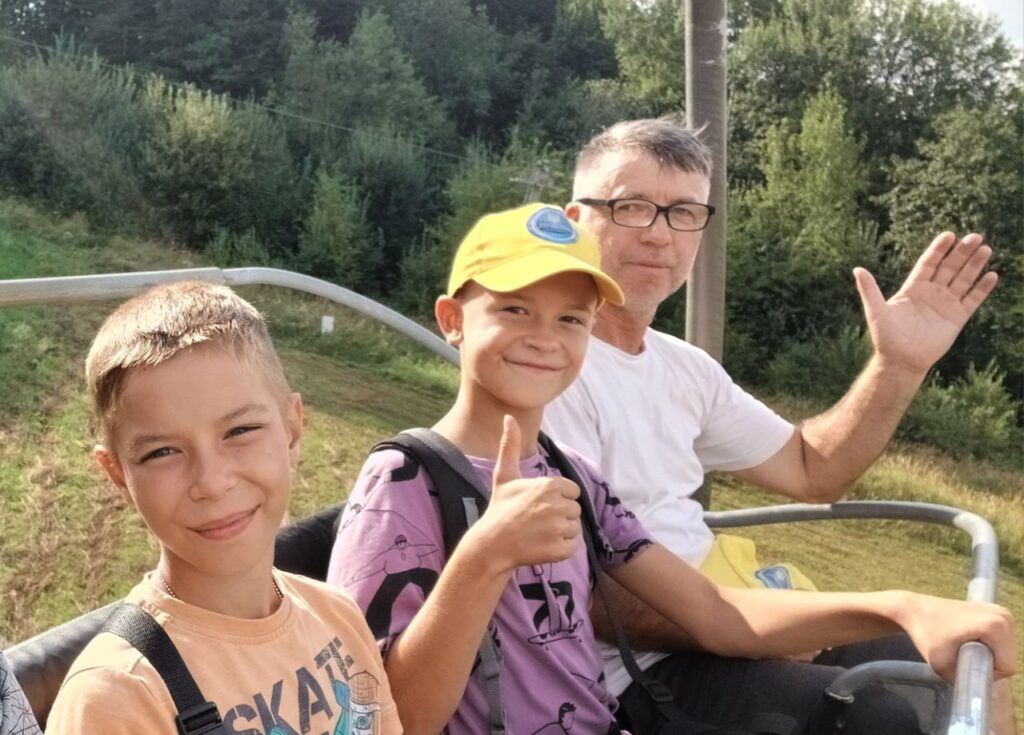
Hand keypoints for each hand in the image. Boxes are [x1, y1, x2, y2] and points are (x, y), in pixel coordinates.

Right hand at [468, 415, 581, 571]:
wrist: (491, 545)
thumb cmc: (500, 508)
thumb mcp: (505, 475)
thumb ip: (510, 445)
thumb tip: (509, 417)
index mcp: (549, 485)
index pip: (571, 491)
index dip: (557, 498)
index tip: (538, 505)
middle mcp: (556, 505)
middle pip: (574, 509)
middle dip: (559, 515)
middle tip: (536, 520)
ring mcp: (558, 529)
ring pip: (574, 528)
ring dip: (561, 532)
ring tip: (539, 533)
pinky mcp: (560, 550)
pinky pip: (573, 546)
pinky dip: (561, 548)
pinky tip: (543, 545)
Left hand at [854, 232, 997, 374]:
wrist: (901, 360)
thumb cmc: (886, 337)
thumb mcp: (876, 311)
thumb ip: (869, 290)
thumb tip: (857, 269)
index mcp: (913, 288)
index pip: (928, 263)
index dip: (938, 249)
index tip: (949, 235)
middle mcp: (931, 292)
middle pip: (949, 267)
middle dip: (961, 252)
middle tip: (975, 237)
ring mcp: (945, 304)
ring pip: (963, 280)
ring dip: (974, 265)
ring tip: (986, 249)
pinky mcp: (957, 318)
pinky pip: (972, 300)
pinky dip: (982, 288)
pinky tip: (991, 275)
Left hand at [899, 594, 1015, 681]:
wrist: (914, 609)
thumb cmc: (926, 634)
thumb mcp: (942, 665)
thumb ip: (964, 682)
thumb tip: (978, 694)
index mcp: (996, 626)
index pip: (1007, 667)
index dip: (986, 673)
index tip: (963, 664)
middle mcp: (1004, 617)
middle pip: (1007, 658)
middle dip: (987, 664)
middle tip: (961, 656)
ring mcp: (1000, 612)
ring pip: (1004, 650)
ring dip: (986, 655)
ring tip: (962, 646)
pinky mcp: (994, 612)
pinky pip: (999, 640)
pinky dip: (986, 645)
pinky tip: (967, 639)